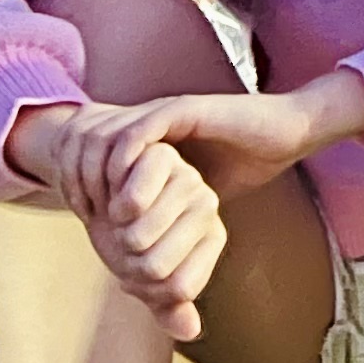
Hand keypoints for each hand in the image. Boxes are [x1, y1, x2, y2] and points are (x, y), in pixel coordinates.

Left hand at [12, 81, 354, 334]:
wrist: (287, 131)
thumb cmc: (250, 160)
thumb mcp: (195, 195)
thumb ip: (173, 213)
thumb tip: (154, 250)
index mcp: (149, 138)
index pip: (93, 154)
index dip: (79, 186)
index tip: (85, 222)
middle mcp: (150, 121)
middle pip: (86, 144)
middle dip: (77, 182)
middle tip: (83, 218)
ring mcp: (163, 114)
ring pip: (104, 140)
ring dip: (95, 176)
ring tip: (100, 213)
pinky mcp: (181, 112)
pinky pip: (134, 135)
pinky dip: (120, 165)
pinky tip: (125, 198)